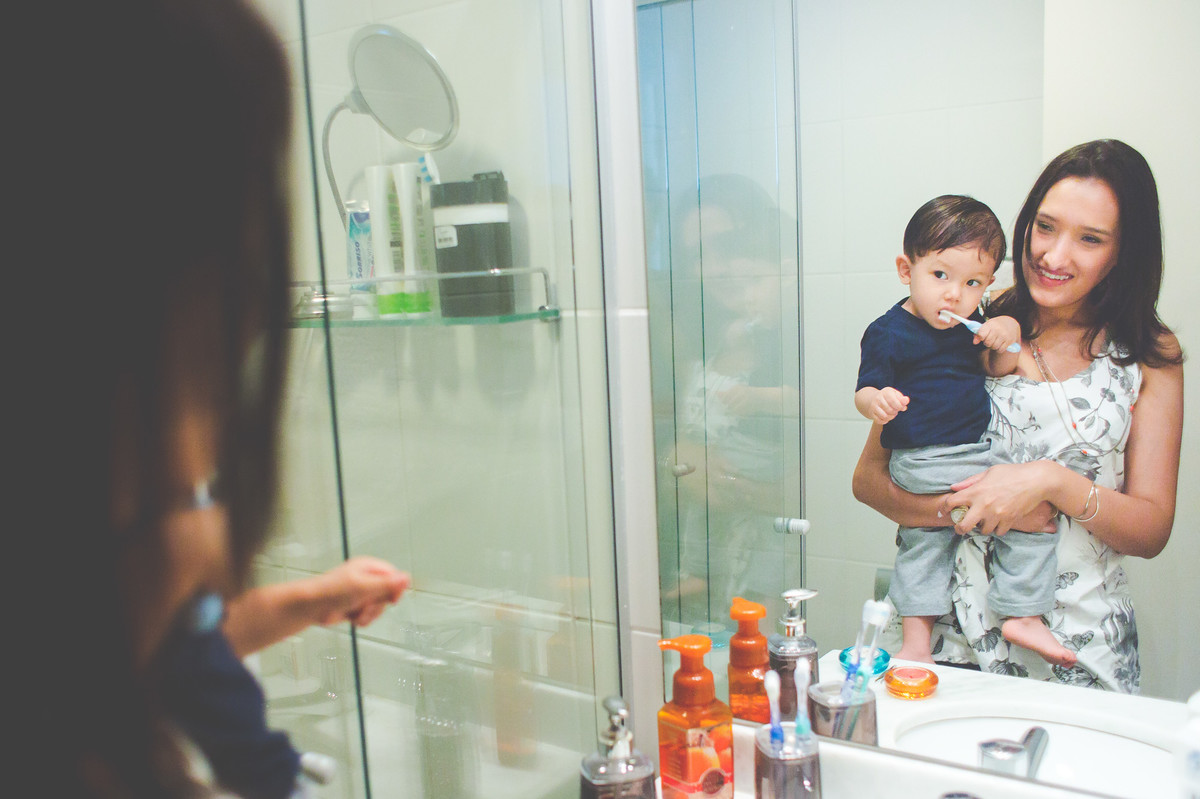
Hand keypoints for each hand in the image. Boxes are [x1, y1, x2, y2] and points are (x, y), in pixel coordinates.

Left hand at [311, 556, 409, 627]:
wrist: (311, 607)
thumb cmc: (333, 591)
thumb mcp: (364, 587)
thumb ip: (387, 584)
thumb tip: (407, 578)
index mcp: (370, 567)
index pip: (394, 577)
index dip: (395, 589)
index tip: (392, 599)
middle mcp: (367, 579)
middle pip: (387, 595)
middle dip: (377, 605)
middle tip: (364, 604)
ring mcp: (361, 593)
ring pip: (378, 608)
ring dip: (368, 614)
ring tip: (355, 611)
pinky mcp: (356, 606)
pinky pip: (369, 616)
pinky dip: (361, 619)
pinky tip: (351, 616)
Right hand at [867, 387, 908, 423]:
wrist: (874, 399)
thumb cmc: (888, 397)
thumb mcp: (896, 395)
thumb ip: (902, 399)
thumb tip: (906, 400)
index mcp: (886, 392)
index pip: (893, 401)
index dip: (899, 406)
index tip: (901, 407)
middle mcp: (878, 398)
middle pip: (890, 410)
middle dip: (895, 412)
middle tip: (895, 410)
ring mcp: (873, 406)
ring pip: (884, 416)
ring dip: (891, 417)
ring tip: (892, 414)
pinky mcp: (871, 413)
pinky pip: (879, 421)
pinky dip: (885, 421)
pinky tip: (886, 417)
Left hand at [940, 462, 1059, 535]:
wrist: (1037, 481)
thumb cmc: (1012, 473)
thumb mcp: (989, 472)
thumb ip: (970, 481)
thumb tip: (954, 487)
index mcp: (976, 490)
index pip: (951, 502)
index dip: (945, 507)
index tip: (946, 510)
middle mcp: (984, 504)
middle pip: (963, 525)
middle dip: (959, 528)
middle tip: (961, 526)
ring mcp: (997, 514)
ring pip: (982, 530)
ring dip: (982, 526)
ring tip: (985, 519)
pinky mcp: (1009, 520)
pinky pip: (998, 532)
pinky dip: (997, 528)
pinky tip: (998, 521)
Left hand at [974, 315, 1020, 353]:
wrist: (1010, 323)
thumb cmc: (995, 325)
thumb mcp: (986, 326)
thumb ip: (978, 334)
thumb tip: (974, 343)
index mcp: (990, 324)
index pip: (981, 334)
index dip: (980, 337)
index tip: (983, 336)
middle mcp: (997, 329)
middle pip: (987, 343)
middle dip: (987, 343)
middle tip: (990, 339)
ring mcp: (1004, 335)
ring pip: (994, 347)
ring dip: (993, 346)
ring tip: (995, 341)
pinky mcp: (1009, 341)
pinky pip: (1000, 350)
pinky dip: (998, 349)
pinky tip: (1000, 344)